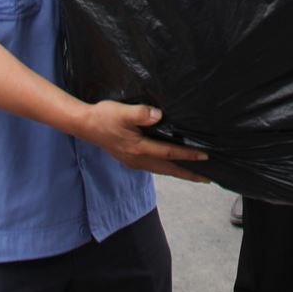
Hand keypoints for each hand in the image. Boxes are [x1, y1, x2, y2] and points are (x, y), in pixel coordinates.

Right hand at [77, 102, 209, 181]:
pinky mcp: (130, 159)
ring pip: (161, 170)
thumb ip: (141, 113)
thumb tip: (158, 115)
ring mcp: (133, 162)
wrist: (85, 125)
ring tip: (194, 174)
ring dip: (178, 172)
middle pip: (169, 169)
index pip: (169, 153)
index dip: (188, 155)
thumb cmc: (104, 116)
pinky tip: (172, 164)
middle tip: (207, 179)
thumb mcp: (122, 112)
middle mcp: (138, 159)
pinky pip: (154, 166)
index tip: (205, 157)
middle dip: (188, 174)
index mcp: (139, 149)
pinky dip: (167, 167)